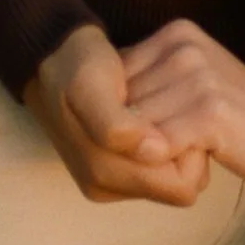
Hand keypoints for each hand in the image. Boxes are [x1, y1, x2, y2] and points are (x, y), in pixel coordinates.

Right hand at [26, 23, 210, 205]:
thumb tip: (154, 151)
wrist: (52, 59)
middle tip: (176, 106)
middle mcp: (109, 185)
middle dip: (188, 148)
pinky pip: (163, 165)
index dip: (191, 151)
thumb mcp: (89, 86)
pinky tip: (156, 110)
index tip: (182, 113)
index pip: (182, 186)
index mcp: (102, 174)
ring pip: (176, 176)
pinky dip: (168, 138)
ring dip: (179, 142)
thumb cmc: (74, 68)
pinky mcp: (119, 165)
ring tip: (163, 105)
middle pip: (182, 184)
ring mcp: (114, 177)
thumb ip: (116, 125)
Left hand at [120, 20, 244, 189]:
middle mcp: (183, 48)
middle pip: (120, 102)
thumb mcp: (185, 81)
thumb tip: (92, 105)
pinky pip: (158, 144)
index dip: (115, 114)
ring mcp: (197, 77)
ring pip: (135, 126)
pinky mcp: (209, 111)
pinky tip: (181, 164)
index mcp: (174, 35)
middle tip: (150, 154)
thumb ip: (146, 83)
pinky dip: (160, 162)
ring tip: (168, 160)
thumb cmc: (229, 112)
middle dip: (125, 135)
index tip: (134, 136)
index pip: (114, 77)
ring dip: (142, 153)